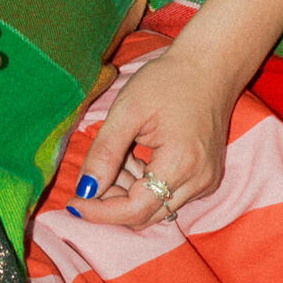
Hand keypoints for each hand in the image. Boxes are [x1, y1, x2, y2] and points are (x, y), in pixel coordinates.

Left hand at [70, 44, 242, 229]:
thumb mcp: (127, 110)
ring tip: (118, 155)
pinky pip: (168, 196)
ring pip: (155, 208)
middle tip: (95, 173)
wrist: (210, 67)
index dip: (100, 212)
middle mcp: (199, 181)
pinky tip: (135, 158)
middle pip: (145, 215)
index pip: (135, 210)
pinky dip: (145, 186)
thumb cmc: (168, 80)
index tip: (73, 202)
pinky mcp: (205, 178)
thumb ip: (105, 153)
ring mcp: (206, 182)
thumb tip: (85, 190)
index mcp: (181, 165)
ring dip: (128, 193)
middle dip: (113, 202)